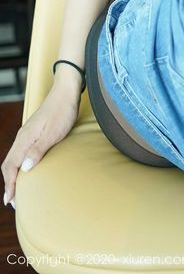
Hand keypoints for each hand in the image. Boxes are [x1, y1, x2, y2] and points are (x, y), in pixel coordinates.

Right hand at [1, 80, 80, 209]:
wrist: (66, 92)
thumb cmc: (63, 111)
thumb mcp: (54, 132)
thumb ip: (38, 150)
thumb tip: (24, 169)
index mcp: (25, 138)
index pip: (11, 165)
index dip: (9, 184)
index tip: (9, 200)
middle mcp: (22, 136)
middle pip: (8, 163)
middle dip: (9, 183)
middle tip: (13, 201)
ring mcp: (27, 133)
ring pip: (13, 157)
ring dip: (13, 175)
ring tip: (18, 190)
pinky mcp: (33, 132)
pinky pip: (20, 152)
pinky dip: (19, 165)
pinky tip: (26, 169)